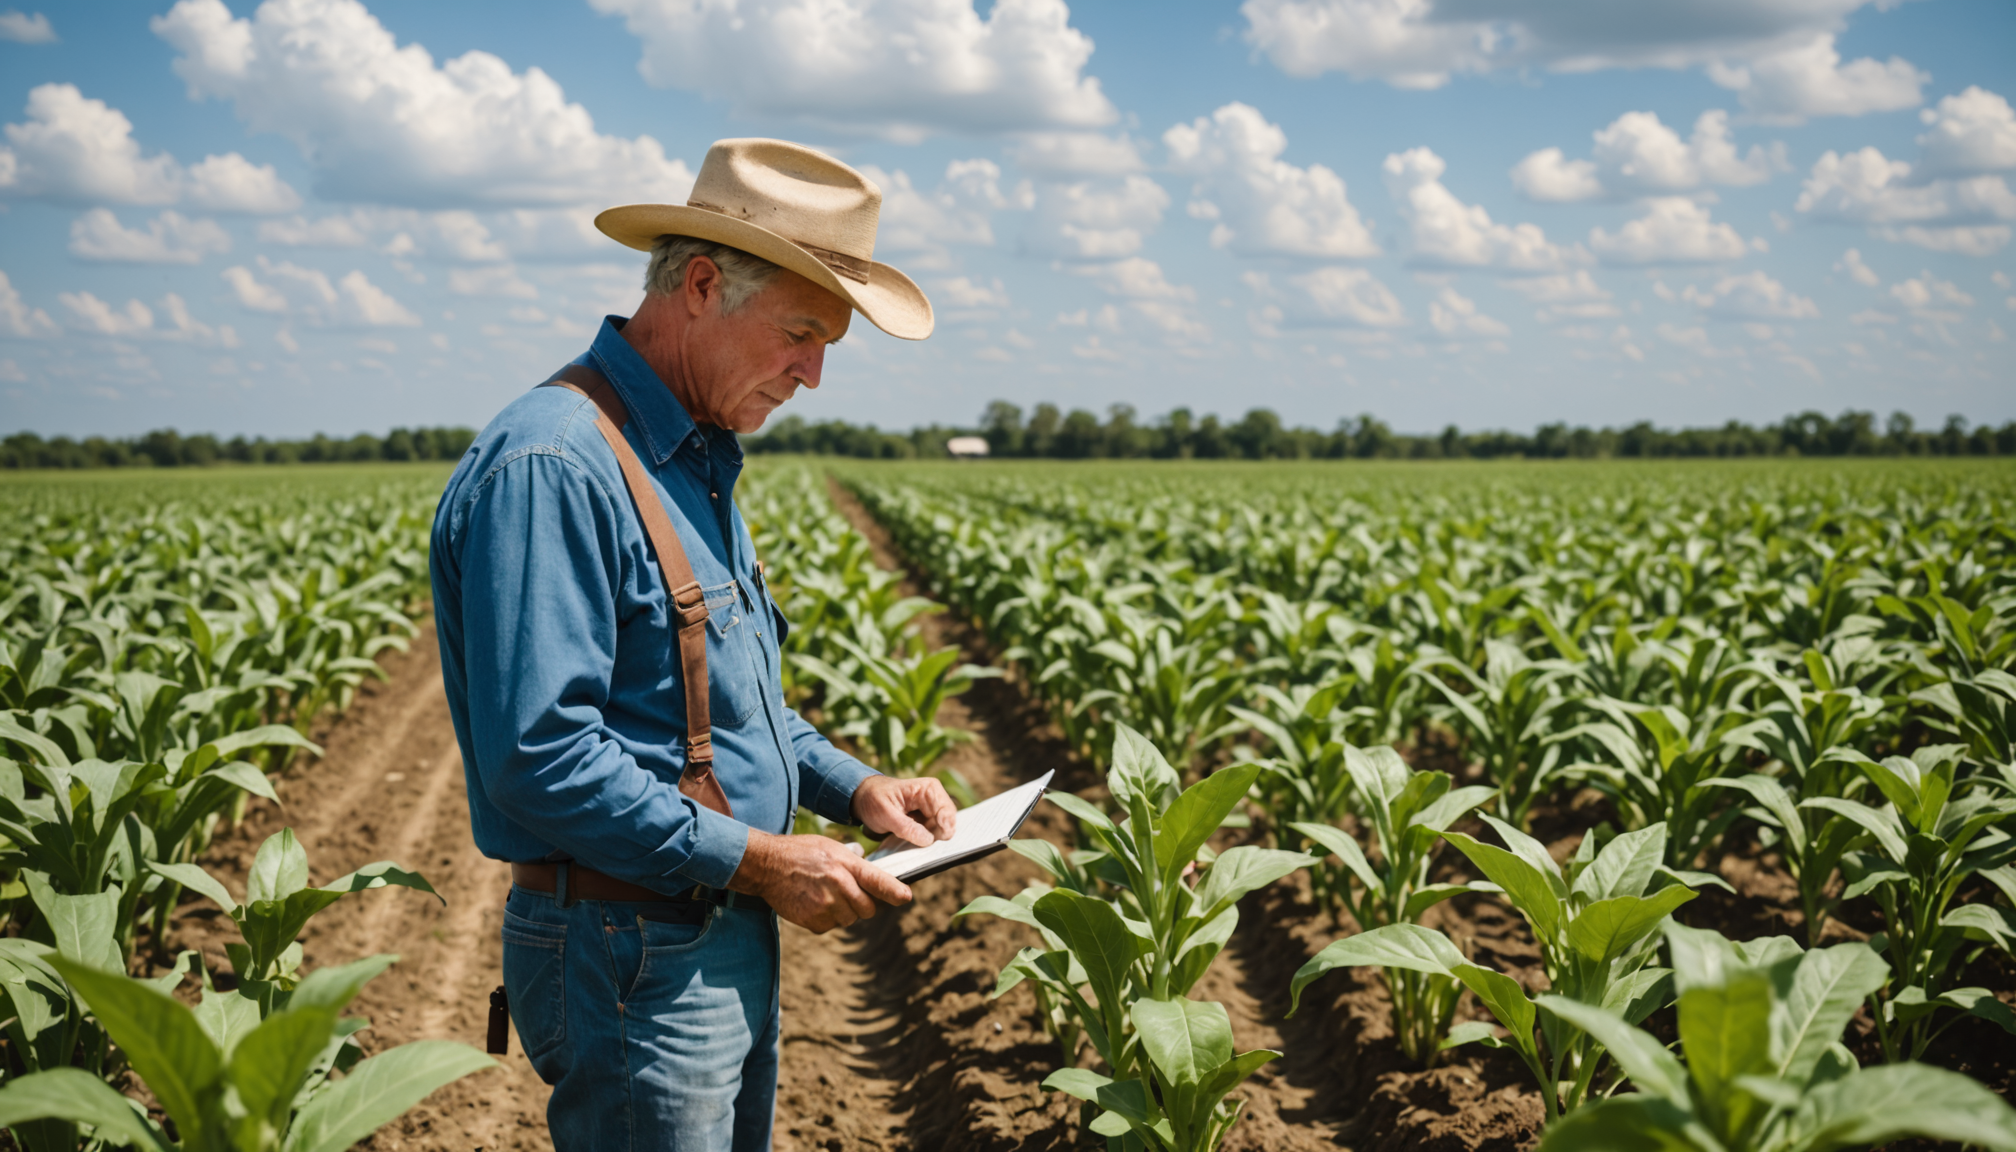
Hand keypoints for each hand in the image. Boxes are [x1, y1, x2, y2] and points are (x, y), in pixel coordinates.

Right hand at [729, 830, 912, 933]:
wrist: (766, 865)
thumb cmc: (799, 852)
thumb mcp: (829, 846)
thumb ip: (852, 859)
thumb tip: (870, 869)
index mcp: (845, 864)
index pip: (878, 881)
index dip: (895, 892)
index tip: (906, 897)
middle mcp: (839, 886)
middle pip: (868, 909)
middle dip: (864, 904)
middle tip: (850, 893)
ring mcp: (826, 906)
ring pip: (850, 920)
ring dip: (844, 912)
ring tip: (826, 895)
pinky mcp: (813, 921)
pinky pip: (831, 926)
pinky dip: (827, 919)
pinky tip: (814, 903)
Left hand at [851, 774, 956, 846]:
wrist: (863, 798)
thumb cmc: (873, 800)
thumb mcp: (885, 814)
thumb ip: (907, 827)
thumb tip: (928, 840)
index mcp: (927, 789)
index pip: (946, 809)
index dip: (946, 825)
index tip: (939, 838)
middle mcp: (934, 798)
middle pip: (947, 821)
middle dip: (938, 835)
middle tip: (921, 844)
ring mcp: (931, 810)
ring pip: (942, 830)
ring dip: (930, 839)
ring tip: (911, 840)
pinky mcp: (926, 820)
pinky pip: (933, 833)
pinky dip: (926, 840)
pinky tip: (913, 841)